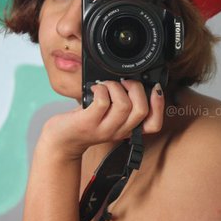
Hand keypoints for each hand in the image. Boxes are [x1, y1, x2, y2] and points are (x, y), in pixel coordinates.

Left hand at [39, 80, 164, 160]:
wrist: (62, 140)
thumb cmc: (86, 122)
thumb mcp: (110, 116)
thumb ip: (123, 104)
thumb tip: (134, 80)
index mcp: (128, 129)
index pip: (154, 124)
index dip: (159, 105)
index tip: (155, 88)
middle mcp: (119, 131)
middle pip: (141, 110)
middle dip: (136, 88)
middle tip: (124, 82)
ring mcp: (104, 129)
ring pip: (124, 105)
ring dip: (115, 87)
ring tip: (106, 85)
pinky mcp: (88, 123)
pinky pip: (102, 102)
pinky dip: (100, 89)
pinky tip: (95, 88)